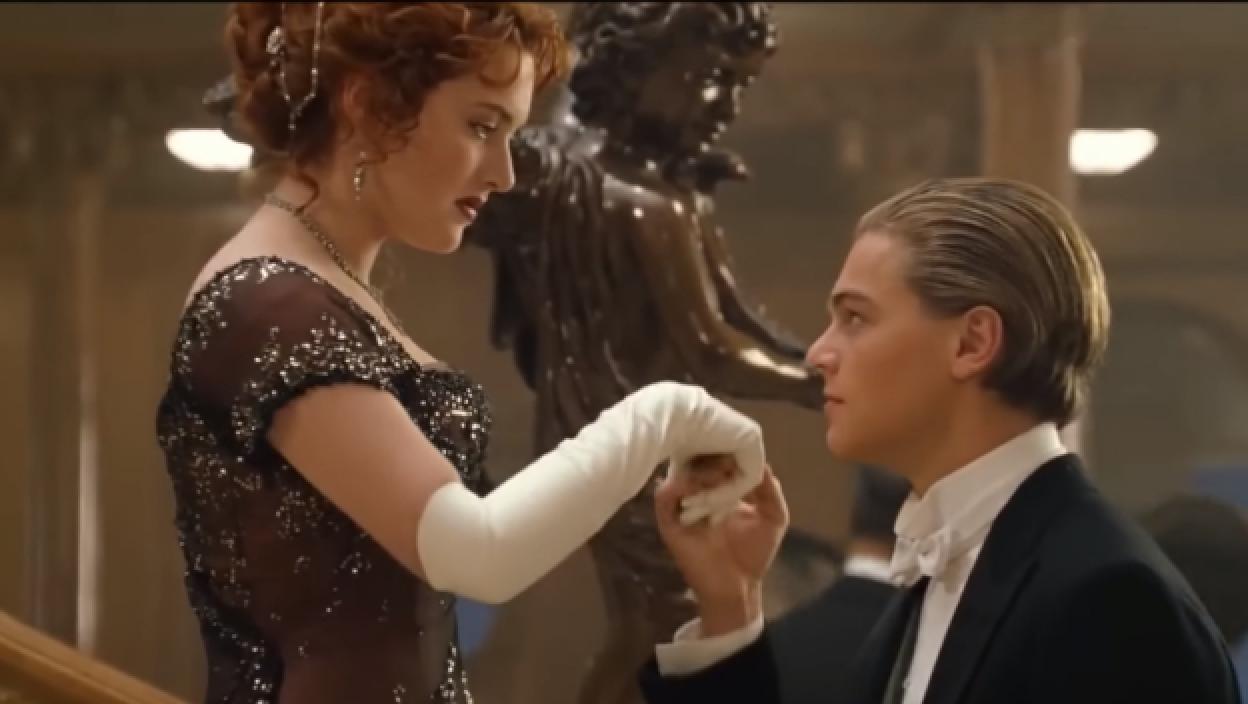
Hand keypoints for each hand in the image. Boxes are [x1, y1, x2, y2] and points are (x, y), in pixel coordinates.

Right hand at [655, 457, 788, 635]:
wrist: (738, 588)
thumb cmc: (754, 554)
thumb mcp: (773, 517)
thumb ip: (770, 491)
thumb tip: (763, 463)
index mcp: (721, 490)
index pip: (716, 459)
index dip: (725, 449)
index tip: (738, 446)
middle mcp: (699, 494)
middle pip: (695, 461)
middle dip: (710, 456)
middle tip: (726, 460)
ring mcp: (682, 507)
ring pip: (678, 474)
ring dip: (696, 471)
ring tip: (715, 476)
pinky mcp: (669, 522)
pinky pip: (664, 497)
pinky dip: (677, 487)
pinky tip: (697, 489)